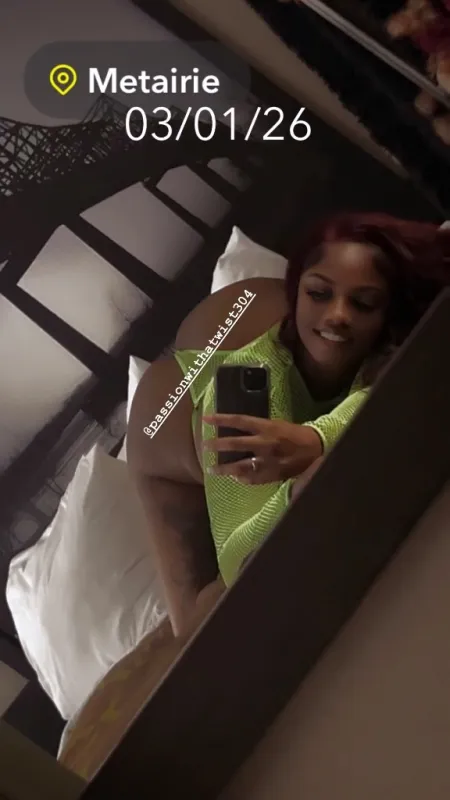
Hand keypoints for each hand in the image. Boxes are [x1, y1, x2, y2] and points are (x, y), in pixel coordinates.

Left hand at [202, 414, 322, 483]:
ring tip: (212, 469)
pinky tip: (234, 478)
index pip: (238, 421)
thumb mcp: (276, 425)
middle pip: (234, 444)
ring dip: (224, 468)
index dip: (221, 419)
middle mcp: (265, 444)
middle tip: (205, 446)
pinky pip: (252, 479)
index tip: (206, 419)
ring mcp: (267, 461)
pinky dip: (241, 479)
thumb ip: (257, 428)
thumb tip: (237, 431)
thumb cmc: (294, 434)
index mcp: (266, 428)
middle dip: (217, 445)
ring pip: (240, 467)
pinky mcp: (271, 475)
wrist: (315, 450)